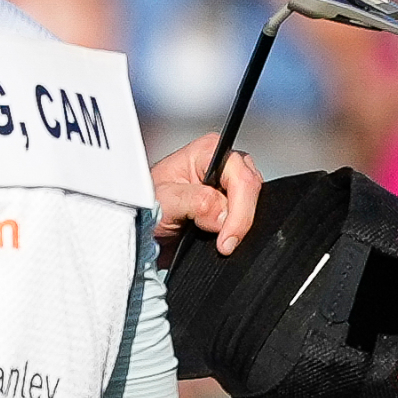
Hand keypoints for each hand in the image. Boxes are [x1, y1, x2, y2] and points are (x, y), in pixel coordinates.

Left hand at [150, 132, 263, 254]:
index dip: (239, 210)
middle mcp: (223, 164)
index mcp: (207, 152)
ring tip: (215, 241)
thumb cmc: (147, 203)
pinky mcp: (234, 205)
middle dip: (239, 221)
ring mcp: (230, 185)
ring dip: (238, 227)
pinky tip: (222, 238)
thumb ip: (196, 202)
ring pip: (254, 206)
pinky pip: (249, 218)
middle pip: (252, 191)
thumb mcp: (166, 201)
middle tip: (222, 245)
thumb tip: (223, 214)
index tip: (227, 238)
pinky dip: (239, 232)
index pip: (240, 177)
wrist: (143, 223)